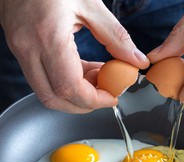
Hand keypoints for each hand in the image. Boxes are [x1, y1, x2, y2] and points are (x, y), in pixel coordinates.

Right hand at [0, 0, 148, 112]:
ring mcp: (21, 51)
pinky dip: (66, 83)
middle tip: (104, 95)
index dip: (94, 100)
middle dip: (83, 104)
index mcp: (48, 36)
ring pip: (47, 93)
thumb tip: (137, 61)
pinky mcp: (21, 51)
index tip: (111, 98)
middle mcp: (29, 49)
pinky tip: (83, 71)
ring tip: (96, 79)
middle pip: (55, 99)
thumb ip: (116, 36)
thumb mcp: (90, 3)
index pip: (70, 87)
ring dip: (75, 95)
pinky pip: (44, 79)